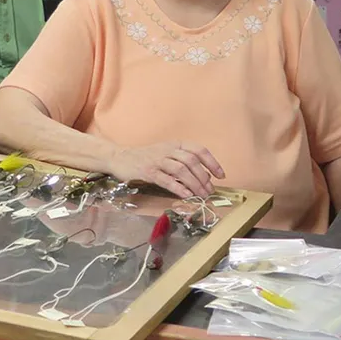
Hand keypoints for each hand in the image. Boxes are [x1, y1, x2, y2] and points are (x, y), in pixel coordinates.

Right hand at [108, 142, 225, 198]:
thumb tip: (204, 176)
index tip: (221, 175)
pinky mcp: (148, 171)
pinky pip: (166, 179)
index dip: (212, 162)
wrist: (119, 157)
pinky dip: (178, 188)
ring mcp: (157, 160)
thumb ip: (183, 162)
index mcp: (175, 144)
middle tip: (210, 190)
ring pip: (181, 170)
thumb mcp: (166, 154)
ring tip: (202, 195)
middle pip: (192, 161)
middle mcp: (168, 150)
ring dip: (194, 184)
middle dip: (204, 177)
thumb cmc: (146, 158)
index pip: (199, 150)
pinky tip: (186, 195)